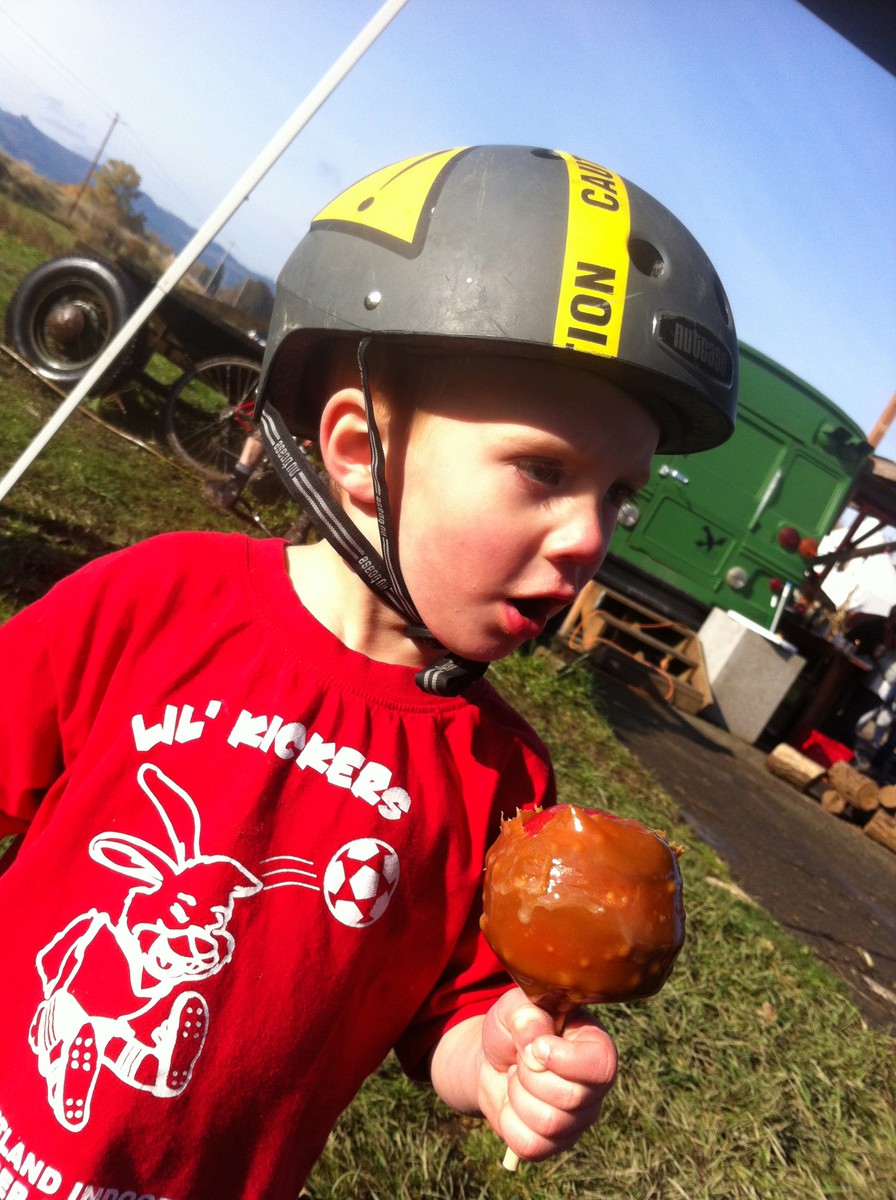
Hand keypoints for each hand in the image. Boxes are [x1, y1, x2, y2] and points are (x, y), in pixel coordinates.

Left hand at [477, 987, 616, 1162]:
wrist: (493, 1060)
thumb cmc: (513, 1029)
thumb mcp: (514, 1007)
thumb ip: (525, 1012)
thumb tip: (536, 1040)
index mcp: (594, 1046)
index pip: (601, 1065)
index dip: (564, 1060)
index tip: (536, 1047)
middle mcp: (594, 1087)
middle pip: (570, 1098)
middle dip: (530, 1076)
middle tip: (520, 1059)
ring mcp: (577, 1119)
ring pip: (549, 1124)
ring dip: (518, 1096)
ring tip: (516, 1078)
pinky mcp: (554, 1143)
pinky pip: (531, 1145)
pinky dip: (509, 1121)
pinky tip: (511, 1103)